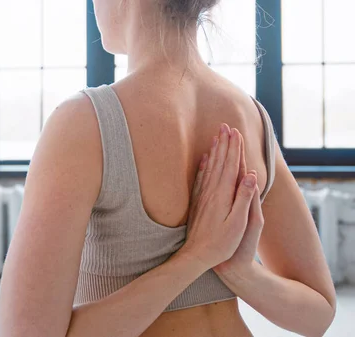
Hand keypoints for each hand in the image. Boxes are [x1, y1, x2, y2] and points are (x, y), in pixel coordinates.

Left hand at [178, 124, 257, 269]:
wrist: (196, 256)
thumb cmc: (222, 244)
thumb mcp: (239, 224)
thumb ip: (244, 198)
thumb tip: (251, 176)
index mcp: (224, 195)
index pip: (231, 166)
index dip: (234, 149)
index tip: (236, 132)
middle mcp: (211, 192)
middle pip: (220, 163)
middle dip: (224, 144)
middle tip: (226, 126)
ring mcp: (203, 197)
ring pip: (210, 167)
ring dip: (214, 151)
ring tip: (216, 136)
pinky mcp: (197, 203)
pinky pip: (201, 178)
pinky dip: (204, 166)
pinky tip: (204, 158)